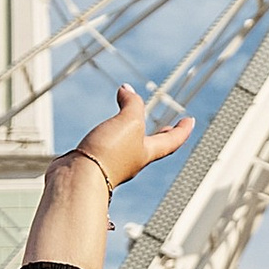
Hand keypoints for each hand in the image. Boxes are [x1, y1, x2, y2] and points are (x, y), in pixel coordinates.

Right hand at [74, 86, 194, 191]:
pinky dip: (108, 137)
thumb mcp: (129, 121)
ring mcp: (112, 164)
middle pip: (152, 146)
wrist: (78, 178)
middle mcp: (132, 160)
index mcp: (146, 152)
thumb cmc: (108, 155)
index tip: (190, 120)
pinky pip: (105, 148)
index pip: (172, 140)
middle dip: (160, 135)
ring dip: (132, 135)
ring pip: (128, 147)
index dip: (182, 129)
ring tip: (130, 125)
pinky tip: (100, 134)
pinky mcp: (93, 164)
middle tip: (167, 128)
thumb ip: (132, 104)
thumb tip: (126, 89)